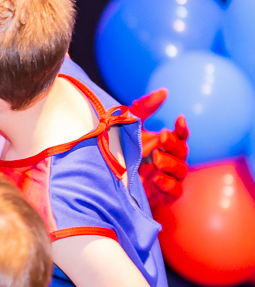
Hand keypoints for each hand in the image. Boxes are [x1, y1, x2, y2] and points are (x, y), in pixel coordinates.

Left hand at [129, 89, 188, 208]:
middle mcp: (168, 159)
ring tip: (155, 158)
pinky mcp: (163, 195)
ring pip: (181, 170)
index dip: (182, 128)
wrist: (104, 181)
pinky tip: (157, 178)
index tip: (178, 119)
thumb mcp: (126, 127)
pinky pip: (175, 190)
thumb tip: (164, 91)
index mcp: (162, 144)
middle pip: (183, 151)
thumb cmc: (118, 151)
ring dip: (170, 163)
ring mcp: (167, 177)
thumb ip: (143, 109)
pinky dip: (168, 184)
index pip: (181, 136)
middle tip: (161, 137)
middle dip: (174, 143)